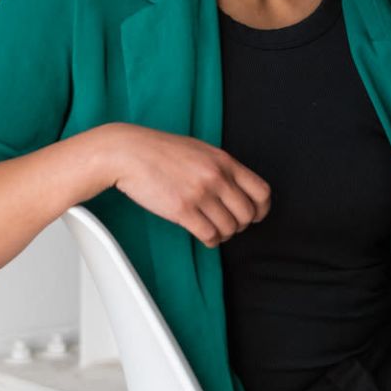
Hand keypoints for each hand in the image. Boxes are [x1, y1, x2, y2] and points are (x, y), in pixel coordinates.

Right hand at [102, 123, 270, 247]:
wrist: (129, 152)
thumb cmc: (160, 151)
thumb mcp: (200, 150)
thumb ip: (221, 167)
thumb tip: (237, 188)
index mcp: (224, 161)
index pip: (262, 192)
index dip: (261, 209)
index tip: (254, 215)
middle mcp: (216, 177)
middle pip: (247, 215)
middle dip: (240, 224)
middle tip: (228, 223)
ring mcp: (200, 193)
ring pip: (229, 228)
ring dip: (223, 233)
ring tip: (213, 228)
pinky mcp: (182, 209)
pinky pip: (209, 235)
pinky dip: (210, 240)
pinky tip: (203, 234)